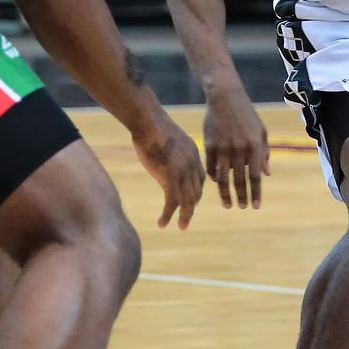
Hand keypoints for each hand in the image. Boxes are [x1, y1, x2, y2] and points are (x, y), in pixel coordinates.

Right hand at [133, 110, 203, 229]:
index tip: (191, 200)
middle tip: (186, 219)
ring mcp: (183, 172)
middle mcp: (192, 165)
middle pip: (196, 191)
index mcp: (193, 154)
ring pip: (188, 201)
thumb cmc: (152, 125)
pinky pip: (172, 202)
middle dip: (192, 206)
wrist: (149, 121)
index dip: (196, 191)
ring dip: (185, 216)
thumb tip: (164, 153)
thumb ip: (171, 150)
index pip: (200, 178)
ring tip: (182, 226)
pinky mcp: (170, 178)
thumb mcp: (168, 138)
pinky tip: (162, 223)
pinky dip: (168, 215)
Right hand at [202, 91, 270, 209]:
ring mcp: (223, 147)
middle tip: (242, 207)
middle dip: (241, 197)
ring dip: (225, 193)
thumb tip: (266, 174)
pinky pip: (211, 167)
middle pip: (239, 180)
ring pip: (223, 177)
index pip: (255, 176)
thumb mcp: (261, 132)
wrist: (225, 98)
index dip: (255, 193)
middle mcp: (239, 149)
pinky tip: (217, 184)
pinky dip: (214, 177)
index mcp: (254, 146)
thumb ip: (264, 153)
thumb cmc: (247, 115)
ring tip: (228, 204)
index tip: (255, 206)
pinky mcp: (209, 145)